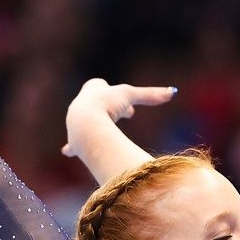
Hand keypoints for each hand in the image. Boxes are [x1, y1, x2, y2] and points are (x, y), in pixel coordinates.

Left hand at [62, 79, 176, 157]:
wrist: (86, 123)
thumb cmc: (107, 105)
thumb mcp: (131, 96)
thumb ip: (150, 95)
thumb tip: (173, 91)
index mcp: (92, 90)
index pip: (103, 88)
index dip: (120, 98)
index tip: (131, 111)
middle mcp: (81, 105)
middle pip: (96, 105)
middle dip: (110, 111)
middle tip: (125, 117)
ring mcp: (76, 123)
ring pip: (86, 123)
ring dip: (97, 125)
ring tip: (105, 133)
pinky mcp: (75, 140)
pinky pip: (73, 144)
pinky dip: (73, 148)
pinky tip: (67, 151)